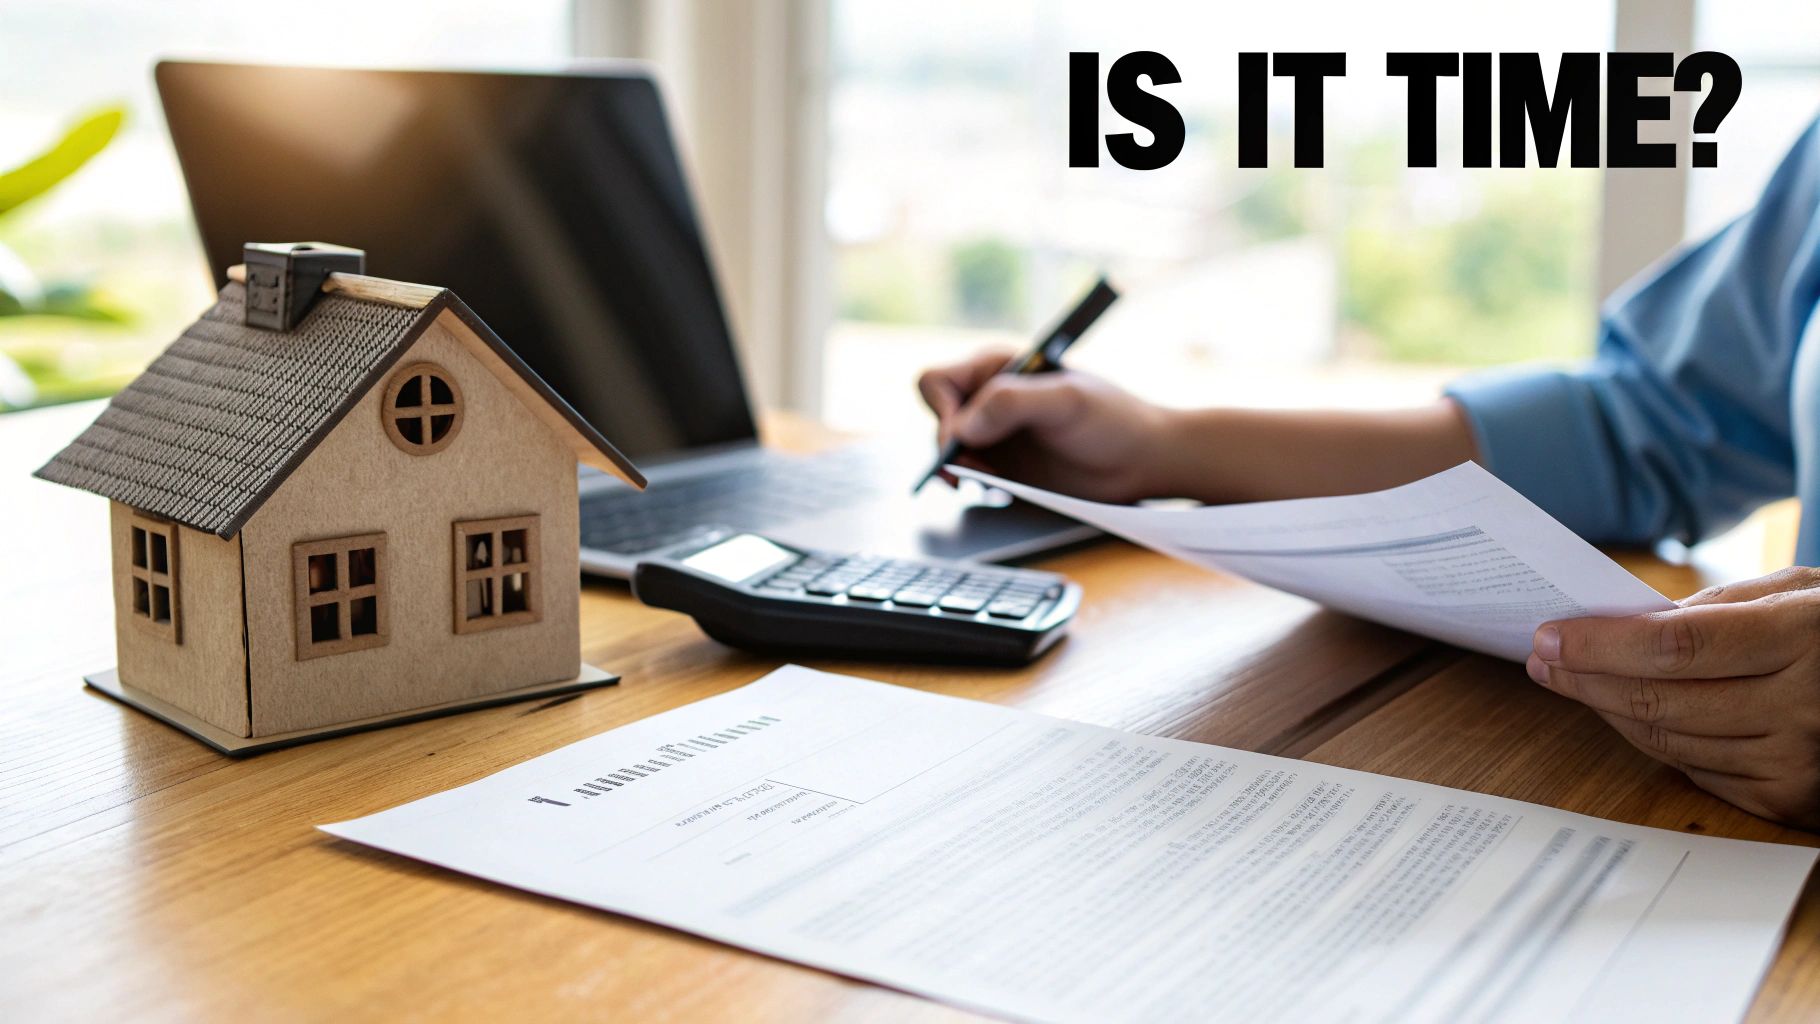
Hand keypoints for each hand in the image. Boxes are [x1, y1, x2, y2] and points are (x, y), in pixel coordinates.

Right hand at [917, 348, 1172, 502]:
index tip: (965, 440)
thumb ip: (1012, 403)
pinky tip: (999, 490)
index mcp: (996, 366)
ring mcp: (995, 433)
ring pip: (947, 451)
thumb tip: (962, 429)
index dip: (942, 412)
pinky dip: (971, 485)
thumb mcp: (1066, 401)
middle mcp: (988, 396)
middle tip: (976, 472)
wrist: (1143, 460)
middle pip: (937, 419)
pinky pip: (966, 475)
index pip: (936, 382)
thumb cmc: (1113, 420)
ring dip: (956, 470)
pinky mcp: (1004, 465)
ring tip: (990, 482)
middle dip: (947, 449)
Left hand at [1527, 567, 1819, 826]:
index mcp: (1802, 638)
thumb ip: (1718, 606)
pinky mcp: (1791, 800)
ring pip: (1668, 741)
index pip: (1673, 648)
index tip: (1548, 636)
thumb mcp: (1798, 591)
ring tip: (1570, 680)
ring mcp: (1797, 762)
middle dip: (1586, 678)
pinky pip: (1697, 770)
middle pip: (1660, 701)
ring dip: (1607, 711)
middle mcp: (1801, 707)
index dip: (1600, 645)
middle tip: (1543, 657)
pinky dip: (1654, 740)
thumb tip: (1627, 623)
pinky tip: (1626, 713)